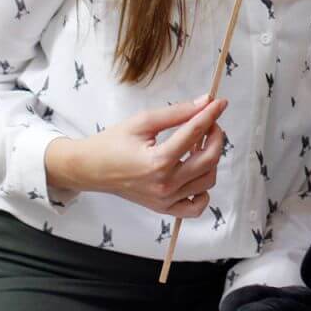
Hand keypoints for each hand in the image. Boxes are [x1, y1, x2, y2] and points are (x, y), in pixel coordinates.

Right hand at [44, 96, 227, 217]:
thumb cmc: (113, 143)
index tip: (220, 103)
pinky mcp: (164, 208)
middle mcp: (165, 184)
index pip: (195, 133)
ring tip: (198, 145)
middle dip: (215, 135)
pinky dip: (203, 192)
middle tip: (208, 122)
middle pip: (209, 159)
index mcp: (158, 161)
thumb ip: (177, 112)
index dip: (211, 114)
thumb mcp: (143, 121)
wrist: (91, 169)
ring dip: (211, 159)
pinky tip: (196, 174)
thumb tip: (206, 102)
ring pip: (208, 180)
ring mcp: (166, 200)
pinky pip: (196, 207)